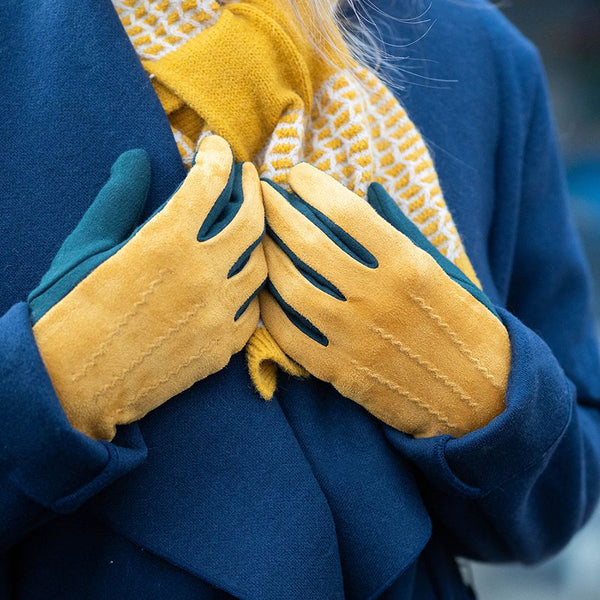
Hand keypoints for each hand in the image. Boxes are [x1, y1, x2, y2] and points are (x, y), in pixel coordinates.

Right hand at [30, 135, 265, 440]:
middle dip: (253, 190)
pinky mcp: (221, 350)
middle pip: (252, 221)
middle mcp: (201, 277)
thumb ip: (120, 199)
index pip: (210, 182)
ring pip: (261, 267)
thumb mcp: (87, 247)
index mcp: (165, 243)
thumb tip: (139, 160)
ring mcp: (217, 317)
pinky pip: (252, 312)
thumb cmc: (70, 311)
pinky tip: (237, 282)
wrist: (71, 386)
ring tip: (246, 230)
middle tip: (247, 178)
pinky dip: (247, 291)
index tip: (214, 147)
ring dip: (257, 242)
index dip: (217, 155)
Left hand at [260, 163, 509, 437]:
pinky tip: (265, 292)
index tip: (296, 174)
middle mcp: (377, 298)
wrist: (482, 400)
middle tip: (263, 196)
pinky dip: (271, 309)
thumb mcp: (447, 273)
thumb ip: (404, 234)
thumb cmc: (466, 328)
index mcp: (409, 266)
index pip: (346, 211)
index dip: (312, 185)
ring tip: (260, 240)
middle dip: (276, 211)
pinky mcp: (342, 373)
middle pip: (308, 243)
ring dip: (267, 256)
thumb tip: (366, 195)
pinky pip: (289, 336)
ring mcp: (355, 338)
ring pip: (290, 287)